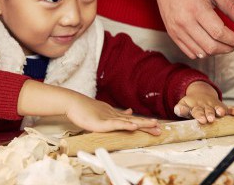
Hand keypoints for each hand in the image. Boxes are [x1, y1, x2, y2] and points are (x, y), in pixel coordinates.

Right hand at [17, 80, 160, 134]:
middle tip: (161, 129)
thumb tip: (130, 112)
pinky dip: (126, 125)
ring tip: (153, 125)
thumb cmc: (85, 109)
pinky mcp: (102, 122)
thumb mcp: (103, 112)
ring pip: (128, 122)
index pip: (132, 120)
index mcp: (115, 115)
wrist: (73, 103)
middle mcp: (114, 116)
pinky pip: (116, 124)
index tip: (157, 126)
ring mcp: (109, 118)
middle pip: (134, 121)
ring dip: (141, 124)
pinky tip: (134, 126)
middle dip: (148, 125)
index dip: (144, 123)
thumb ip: (116, 114)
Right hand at [108, 0, 233, 58]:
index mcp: (198, 9)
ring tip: (224, 44)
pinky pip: (188, 51)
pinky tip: (209, 45)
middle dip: (228, 48)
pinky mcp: (171, 33)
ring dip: (216, 51)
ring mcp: (176, 29)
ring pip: (200, 52)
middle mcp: (185, 22)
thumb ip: (232, 7)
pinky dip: (202, 52)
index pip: (220, 33)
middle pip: (210, 46)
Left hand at [174, 81, 233, 123]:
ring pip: (218, 108)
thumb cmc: (191, 104)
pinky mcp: (221, 105)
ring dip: (220, 110)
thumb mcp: (183, 105)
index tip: (202, 120)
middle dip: (209, 114)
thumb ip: (180, 109)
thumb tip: (178, 110)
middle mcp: (205, 106)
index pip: (196, 111)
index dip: (199, 116)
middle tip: (210, 119)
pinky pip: (228, 107)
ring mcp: (214, 105)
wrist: (200, 92)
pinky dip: (232, 109)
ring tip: (221, 113)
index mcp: (195, 107)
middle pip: (208, 110)